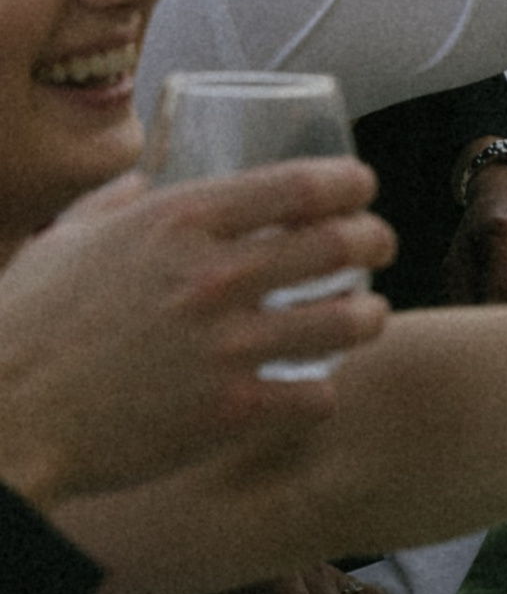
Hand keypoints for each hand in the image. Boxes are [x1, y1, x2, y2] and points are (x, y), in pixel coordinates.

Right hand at [0, 165, 393, 511]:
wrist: (6, 417)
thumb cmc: (24, 325)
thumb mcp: (65, 240)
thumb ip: (113, 202)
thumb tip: (144, 175)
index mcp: (176, 221)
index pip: (297, 184)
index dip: (347, 184)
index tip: (362, 188)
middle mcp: (213, 276)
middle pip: (339, 243)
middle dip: (375, 240)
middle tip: (381, 245)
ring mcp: (227, 346)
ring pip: (348, 321)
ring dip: (368, 316)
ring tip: (367, 316)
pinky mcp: (231, 411)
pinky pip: (316, 396)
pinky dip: (323, 391)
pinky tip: (315, 389)